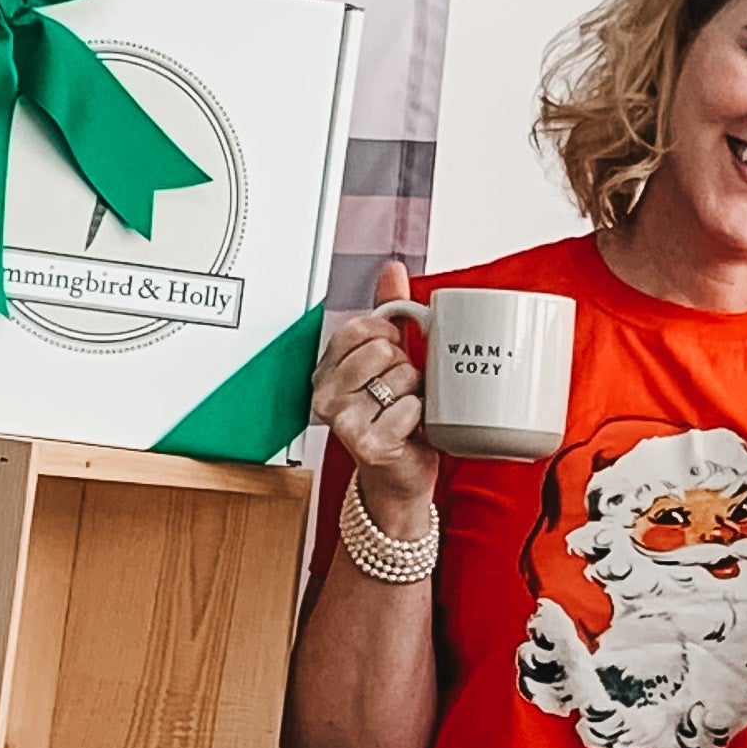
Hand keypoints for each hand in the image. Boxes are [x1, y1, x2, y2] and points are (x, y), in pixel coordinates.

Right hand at [310, 260, 437, 528]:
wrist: (398, 478)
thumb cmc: (394, 420)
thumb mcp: (391, 359)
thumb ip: (390, 313)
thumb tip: (392, 269)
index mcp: (326, 370)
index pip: (359, 328)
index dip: (388, 336)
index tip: (392, 355)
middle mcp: (325, 395)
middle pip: (382, 350)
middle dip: (405, 368)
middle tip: (401, 391)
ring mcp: (343, 421)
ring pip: (398, 378)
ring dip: (416, 393)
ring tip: (406, 410)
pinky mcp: (366, 444)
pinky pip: (409, 408)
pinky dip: (421, 417)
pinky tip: (411, 430)